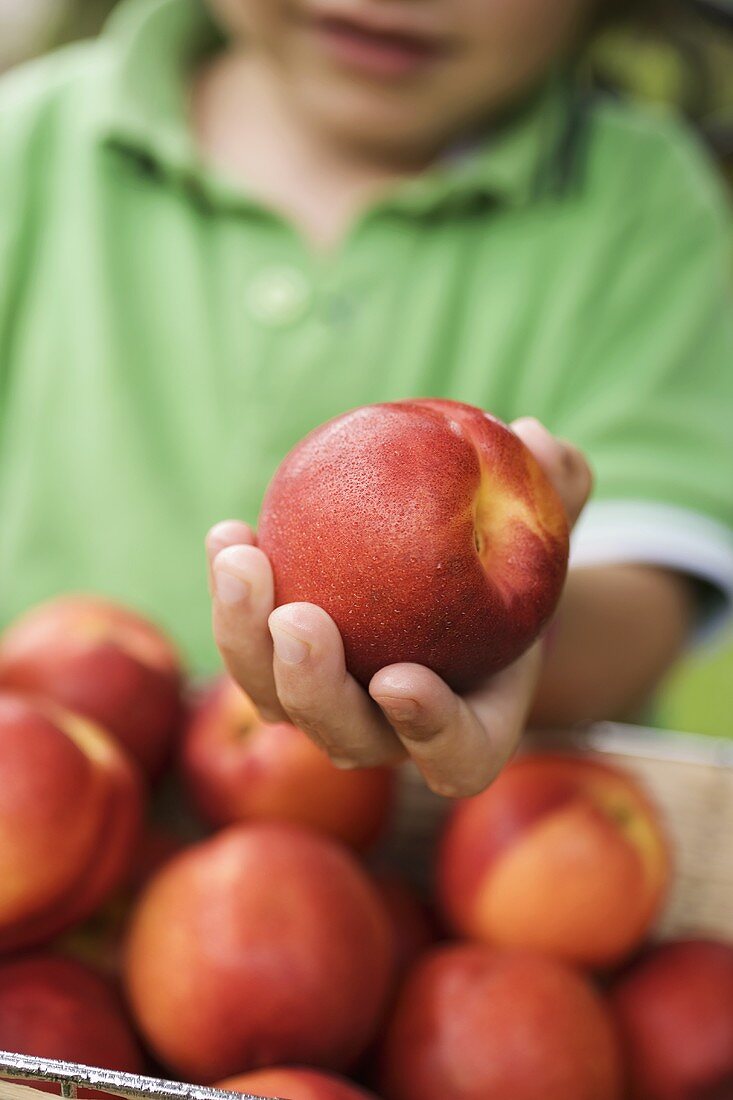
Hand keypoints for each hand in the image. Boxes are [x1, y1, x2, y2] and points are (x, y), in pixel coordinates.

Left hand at [207, 419, 591, 797]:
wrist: (458, 583)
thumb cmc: (514, 563)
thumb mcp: (548, 524)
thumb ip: (557, 491)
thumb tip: (536, 438)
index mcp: (470, 727)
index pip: (456, 757)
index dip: (429, 732)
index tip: (400, 679)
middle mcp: (391, 733)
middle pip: (345, 738)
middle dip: (313, 689)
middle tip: (298, 619)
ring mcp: (329, 706)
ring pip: (276, 700)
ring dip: (248, 640)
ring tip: (241, 559)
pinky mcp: (283, 668)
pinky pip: (248, 646)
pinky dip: (232, 598)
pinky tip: (229, 533)